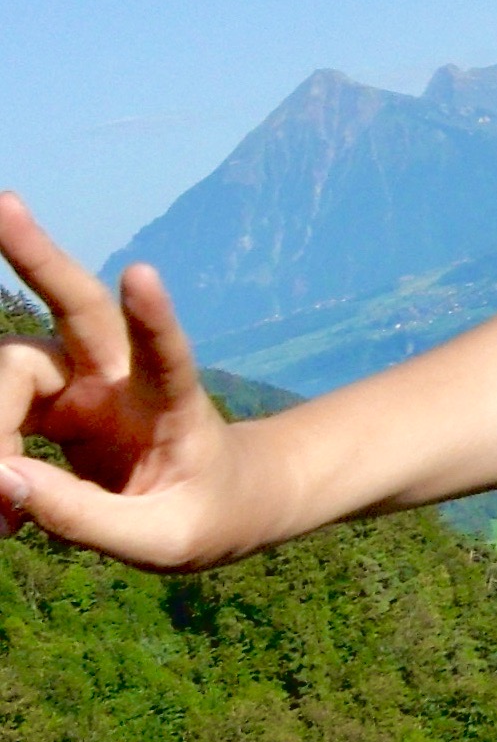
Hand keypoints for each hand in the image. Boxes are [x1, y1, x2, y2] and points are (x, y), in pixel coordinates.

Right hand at [0, 193, 262, 569]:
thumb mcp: (162, 539)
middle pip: (77, 305)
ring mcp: (86, 385)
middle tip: (3, 202)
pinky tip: (2, 518)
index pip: (168, 353)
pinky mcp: (54, 407)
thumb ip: (84, 517)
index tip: (142, 274)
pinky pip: (0, 414)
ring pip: (14, 367)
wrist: (229, 502)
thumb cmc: (208, 513)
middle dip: (37, 255)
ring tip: (0, 518)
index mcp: (177, 401)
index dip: (153, 316)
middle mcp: (125, 376)